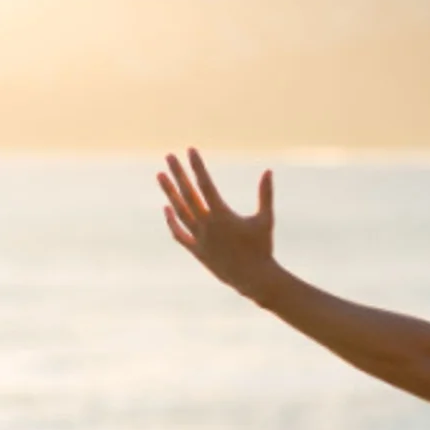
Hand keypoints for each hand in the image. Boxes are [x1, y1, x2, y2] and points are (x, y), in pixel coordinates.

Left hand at [158, 148, 279, 300]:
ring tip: (160, 175)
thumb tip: (268, 170)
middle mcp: (207, 225)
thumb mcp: (265, 219)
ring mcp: (199, 238)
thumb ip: (265, 194)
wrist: (254, 279)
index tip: (190, 150)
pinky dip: (172, 221)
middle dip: (178, 173)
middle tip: (168, 156)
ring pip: (179, 211)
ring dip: (169, 193)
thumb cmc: (262, 248)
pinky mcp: (197, 251)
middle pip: (188, 194)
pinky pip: (179, 234)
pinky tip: (167, 208)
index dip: (197, 166)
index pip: (205, 184)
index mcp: (222, 215)